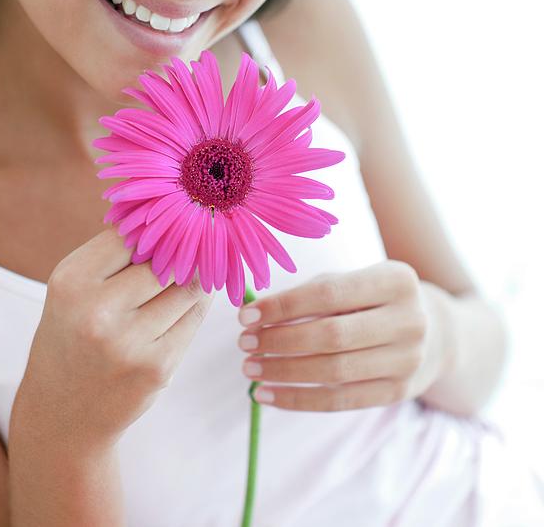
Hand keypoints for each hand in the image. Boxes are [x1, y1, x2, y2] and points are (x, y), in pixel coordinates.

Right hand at [14, 226, 214, 450]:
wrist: (62, 414)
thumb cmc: (73, 337)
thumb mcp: (74, 290)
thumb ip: (114, 255)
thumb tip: (171, 219)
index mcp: (72, 282)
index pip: (132, 235)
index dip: (156, 230)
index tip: (171, 226)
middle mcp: (96, 312)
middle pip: (166, 261)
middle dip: (181, 255)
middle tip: (192, 249)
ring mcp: (128, 343)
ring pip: (187, 289)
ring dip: (195, 280)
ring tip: (193, 275)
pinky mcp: (156, 367)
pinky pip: (193, 320)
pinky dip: (195, 309)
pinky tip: (186, 306)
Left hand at [237, 260, 451, 410]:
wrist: (436, 333)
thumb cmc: (375, 300)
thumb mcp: (356, 282)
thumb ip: (314, 292)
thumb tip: (257, 312)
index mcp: (396, 280)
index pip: (329, 294)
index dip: (284, 305)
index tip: (247, 315)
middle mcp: (409, 320)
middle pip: (331, 335)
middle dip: (280, 341)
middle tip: (244, 343)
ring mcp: (408, 360)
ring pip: (334, 372)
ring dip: (284, 372)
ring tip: (250, 368)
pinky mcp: (398, 393)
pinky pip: (340, 401)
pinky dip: (298, 399)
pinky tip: (267, 394)